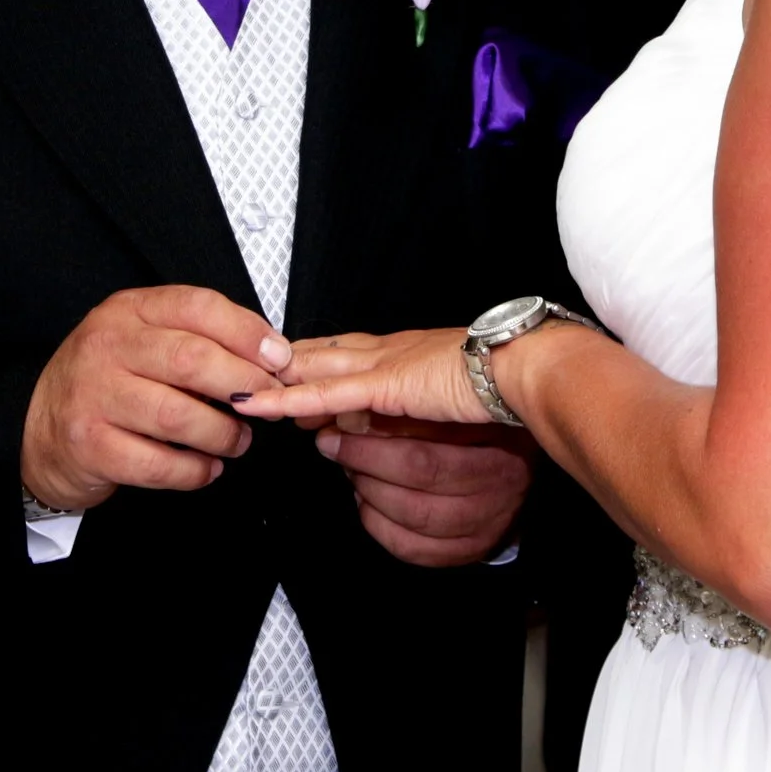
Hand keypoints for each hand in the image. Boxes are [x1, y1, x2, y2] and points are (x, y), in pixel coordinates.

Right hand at [21, 286, 289, 512]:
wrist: (39, 430)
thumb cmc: (109, 382)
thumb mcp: (143, 340)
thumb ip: (196, 337)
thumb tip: (270, 356)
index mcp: (129, 310)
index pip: (197, 306)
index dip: (247, 332)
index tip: (279, 359)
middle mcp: (107, 346)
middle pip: (192, 360)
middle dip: (244, 386)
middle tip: (268, 405)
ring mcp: (95, 396)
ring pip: (178, 416)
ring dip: (223, 434)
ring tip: (238, 441)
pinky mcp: (90, 446)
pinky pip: (158, 464)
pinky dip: (194, 471)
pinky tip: (207, 469)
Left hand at [234, 327, 489, 426]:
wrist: (526, 368)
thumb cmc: (507, 379)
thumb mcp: (457, 394)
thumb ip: (425, 404)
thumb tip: (398, 421)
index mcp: (410, 352)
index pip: (351, 350)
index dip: (316, 355)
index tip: (288, 358)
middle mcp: (392, 352)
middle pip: (326, 353)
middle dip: (288, 361)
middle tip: (249, 366)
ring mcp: (385, 365)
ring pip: (318, 372)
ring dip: (281, 384)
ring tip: (243, 391)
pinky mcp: (385, 384)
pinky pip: (327, 396)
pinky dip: (291, 401)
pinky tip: (262, 405)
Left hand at [316, 413, 533, 566]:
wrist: (521, 463)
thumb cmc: (479, 423)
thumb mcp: (458, 401)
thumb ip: (414, 403)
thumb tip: (351, 408)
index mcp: (497, 438)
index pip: (426, 445)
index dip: (371, 440)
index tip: (336, 426)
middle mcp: (499, 482)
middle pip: (420, 476)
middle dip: (364, 461)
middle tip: (334, 446)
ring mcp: (488, 521)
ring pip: (416, 516)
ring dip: (371, 493)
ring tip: (353, 473)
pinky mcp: (473, 549)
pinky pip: (416, 549)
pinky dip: (381, 527)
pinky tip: (369, 505)